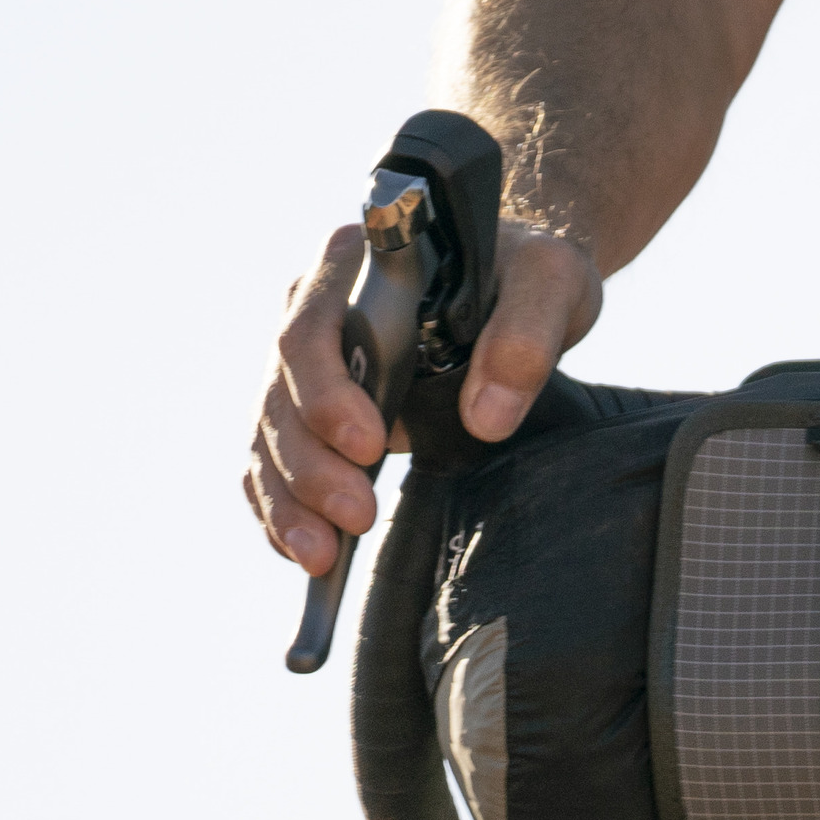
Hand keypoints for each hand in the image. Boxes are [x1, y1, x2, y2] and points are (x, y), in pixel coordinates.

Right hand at [240, 217, 602, 572]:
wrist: (518, 278)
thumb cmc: (527, 268)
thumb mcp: (548, 281)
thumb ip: (524, 336)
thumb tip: (487, 417)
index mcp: (351, 264)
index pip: (310, 331)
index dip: (327, 393)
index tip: (371, 445)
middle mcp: (314, 309)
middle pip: (280, 392)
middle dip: (311, 464)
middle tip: (358, 515)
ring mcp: (309, 362)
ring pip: (270, 434)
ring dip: (290, 500)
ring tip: (321, 556)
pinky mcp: (317, 406)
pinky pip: (277, 460)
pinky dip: (284, 508)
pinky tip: (304, 550)